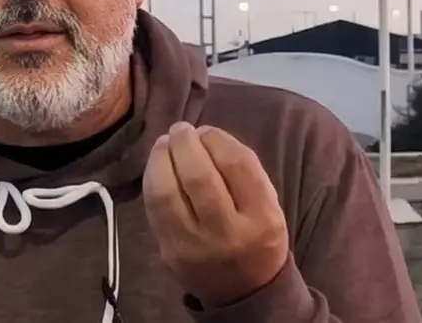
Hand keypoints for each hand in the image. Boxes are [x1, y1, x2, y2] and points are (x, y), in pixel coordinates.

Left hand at [142, 122, 288, 308]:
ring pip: (168, 193)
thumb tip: (204, 136)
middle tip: (182, 129)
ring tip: (165, 142)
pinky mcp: (170, 252)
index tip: (208, 130)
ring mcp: (195, 246)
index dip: (217, 138)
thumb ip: (244, 172)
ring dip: (161, 158)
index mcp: (262, 218)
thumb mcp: (269, 205)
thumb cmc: (257, 236)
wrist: (244, 292)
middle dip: (186, 144)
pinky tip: (157, 165)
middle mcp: (228, 233)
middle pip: (199, 176)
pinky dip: (152, 180)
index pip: (237, 165)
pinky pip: (153, 209)